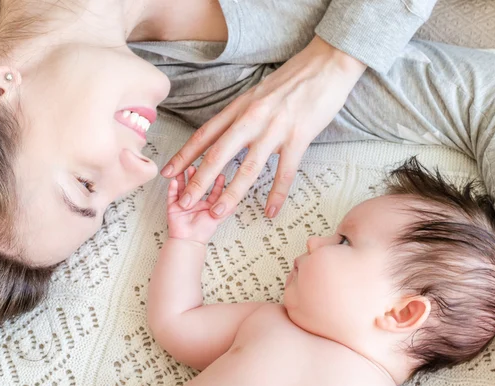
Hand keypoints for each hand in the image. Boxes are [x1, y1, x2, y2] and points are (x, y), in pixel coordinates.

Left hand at [161, 36, 366, 217]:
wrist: (326, 64)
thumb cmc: (292, 79)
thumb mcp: (257, 93)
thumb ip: (241, 114)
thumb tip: (226, 132)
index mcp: (239, 108)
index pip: (205, 134)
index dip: (185, 155)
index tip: (169, 172)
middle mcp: (251, 119)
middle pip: (218, 154)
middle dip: (199, 181)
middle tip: (184, 201)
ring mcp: (274, 129)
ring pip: (248, 168)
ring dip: (231, 193)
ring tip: (217, 212)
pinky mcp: (299, 138)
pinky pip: (285, 172)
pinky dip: (277, 194)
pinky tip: (270, 211)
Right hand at [167, 166, 228, 245]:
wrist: (189, 241)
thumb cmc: (203, 232)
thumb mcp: (219, 218)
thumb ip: (227, 210)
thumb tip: (238, 202)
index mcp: (207, 205)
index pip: (212, 190)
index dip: (216, 182)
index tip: (219, 173)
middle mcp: (195, 202)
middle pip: (196, 184)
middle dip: (197, 175)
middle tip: (198, 166)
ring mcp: (184, 203)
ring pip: (182, 187)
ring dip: (184, 177)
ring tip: (186, 168)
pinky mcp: (173, 207)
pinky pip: (172, 195)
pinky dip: (172, 188)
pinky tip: (174, 181)